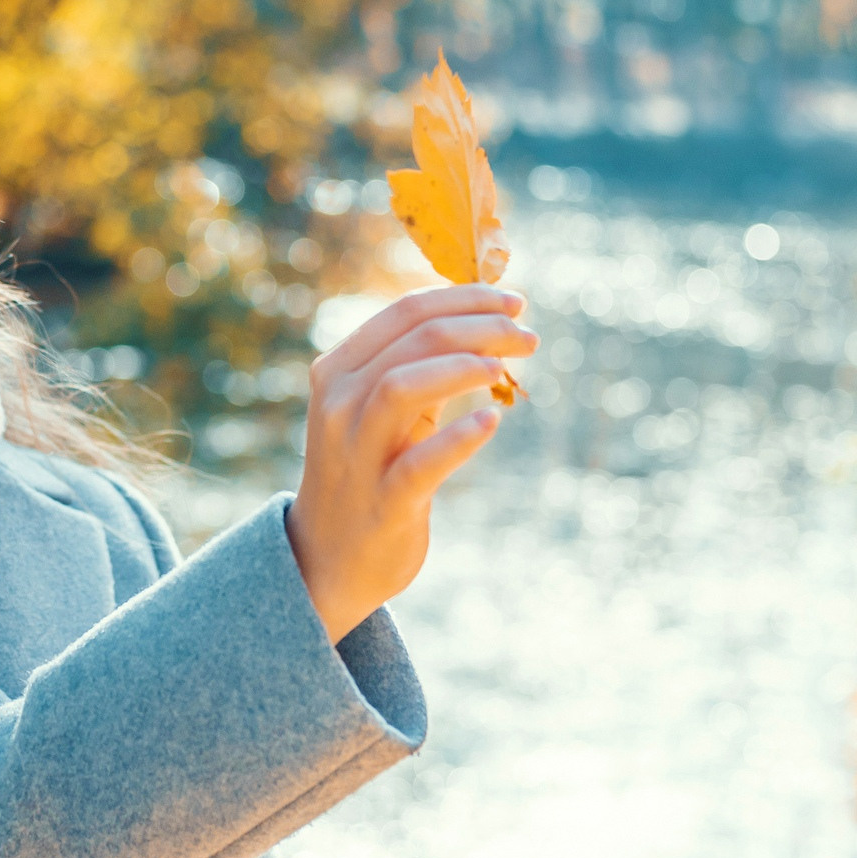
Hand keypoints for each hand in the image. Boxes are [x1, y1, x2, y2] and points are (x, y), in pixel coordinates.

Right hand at [284, 284, 535, 642]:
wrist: (329, 558)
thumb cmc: (368, 471)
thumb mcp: (381, 411)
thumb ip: (417, 367)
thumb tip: (482, 322)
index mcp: (338, 371)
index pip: (405, 312)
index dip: (465, 299)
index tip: (513, 302)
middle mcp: (339, 404)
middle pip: (413, 340)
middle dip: (479, 326)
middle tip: (527, 335)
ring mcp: (357, 453)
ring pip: (402, 386)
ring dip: (463, 366)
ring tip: (505, 368)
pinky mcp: (383, 502)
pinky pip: (422, 463)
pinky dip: (461, 438)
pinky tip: (493, 420)